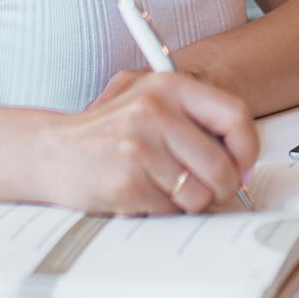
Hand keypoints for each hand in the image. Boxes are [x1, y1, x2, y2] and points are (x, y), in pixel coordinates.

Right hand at [40, 70, 259, 214]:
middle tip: (210, 191)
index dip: (248, 149)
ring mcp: (139, 146)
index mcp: (168, 86)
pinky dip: (161, 210)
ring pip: (198, 194)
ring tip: (163, 187)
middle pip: (221, 165)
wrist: (51, 151)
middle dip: (222, 188)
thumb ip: (195, 122)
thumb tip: (243, 160)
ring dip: (187, 202)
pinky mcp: (126, 181)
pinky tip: (141, 193)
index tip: (243, 167)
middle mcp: (155, 110)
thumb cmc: (108, 132)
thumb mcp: (151, 105)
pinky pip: (169, 211)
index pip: (235, 115)